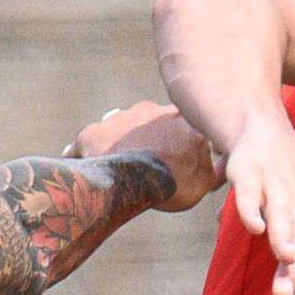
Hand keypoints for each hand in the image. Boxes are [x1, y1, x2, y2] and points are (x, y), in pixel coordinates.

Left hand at [69, 102, 220, 212]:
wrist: (139, 179)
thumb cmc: (175, 183)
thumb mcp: (203, 181)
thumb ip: (209, 170)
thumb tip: (215, 170)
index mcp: (180, 119)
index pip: (180, 126)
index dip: (177, 142)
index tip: (174, 156)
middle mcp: (150, 111)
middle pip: (149, 124)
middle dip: (147, 141)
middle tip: (143, 164)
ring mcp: (120, 118)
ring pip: (118, 130)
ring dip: (117, 146)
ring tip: (112, 169)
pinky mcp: (93, 133)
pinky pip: (84, 145)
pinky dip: (82, 155)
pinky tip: (78, 169)